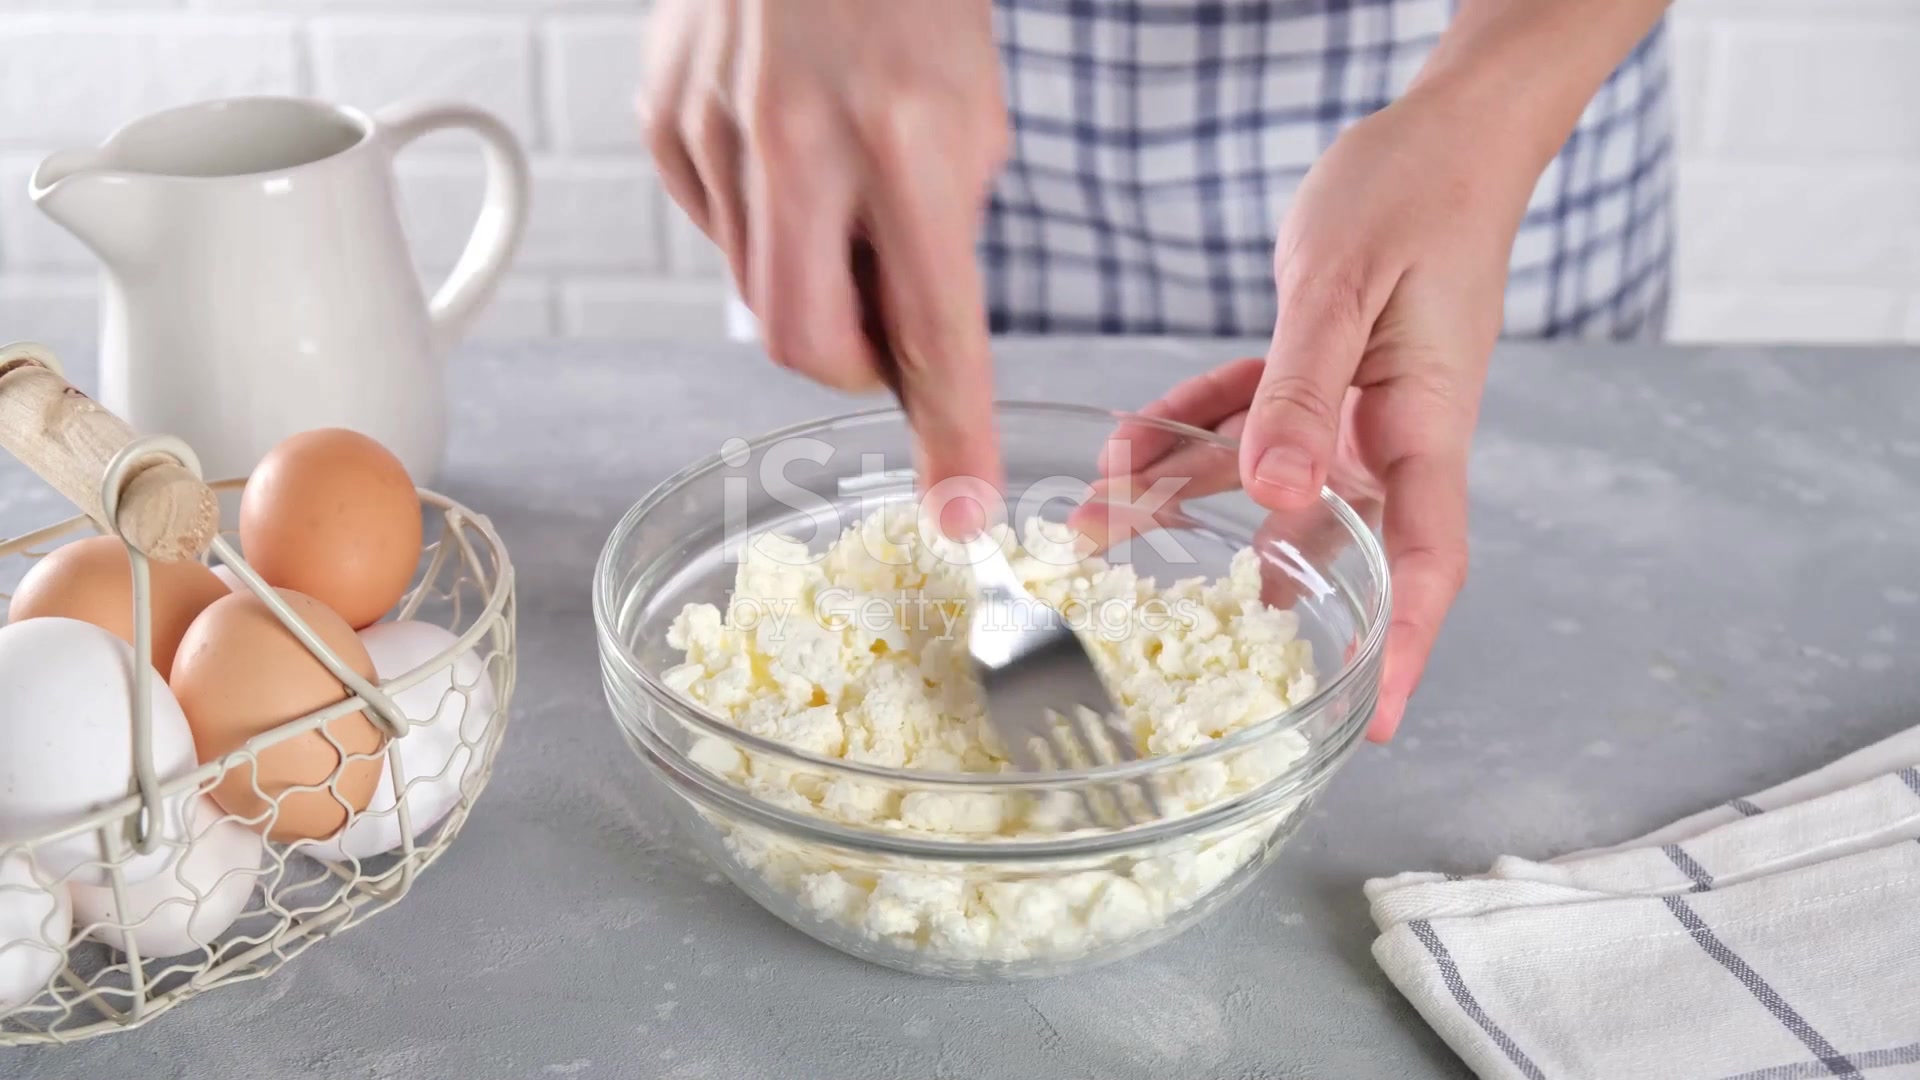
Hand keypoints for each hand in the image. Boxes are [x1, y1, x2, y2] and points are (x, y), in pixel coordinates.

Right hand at [641, 0, 1008, 526]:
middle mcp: (799, 142)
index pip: (933, 331)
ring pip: (757, 292)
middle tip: (881, 326)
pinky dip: (757, 225)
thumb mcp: (971, 118)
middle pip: (807, 345)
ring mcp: (715, 130)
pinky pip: (713, 229)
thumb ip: (939, 244)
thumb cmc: (912, 4)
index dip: (952, 434)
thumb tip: (906, 353)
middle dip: (851, 365)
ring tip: (839, 191)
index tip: (961, 508)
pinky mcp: (663, 121)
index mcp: (906, 140)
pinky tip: (783, 155)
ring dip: (809, 280)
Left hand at [1111, 88, 1541, 741]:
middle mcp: (1389, 432)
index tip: (1380, 715)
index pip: (1425, 560)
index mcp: (1421, 426)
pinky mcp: (1321, 371)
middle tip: (1162, 633)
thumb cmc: (1414, 193)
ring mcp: (1355, 405)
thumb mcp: (1343, 288)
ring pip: (1259, 477)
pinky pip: (1248, 417)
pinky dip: (1191, 427)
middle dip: (1243, 586)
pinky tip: (1129, 445)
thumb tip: (1276, 495)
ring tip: (1097, 527)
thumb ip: (1305, 391)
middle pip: (1319, 535)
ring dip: (1179, 497)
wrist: (1442, 132)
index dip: (1407, 644)